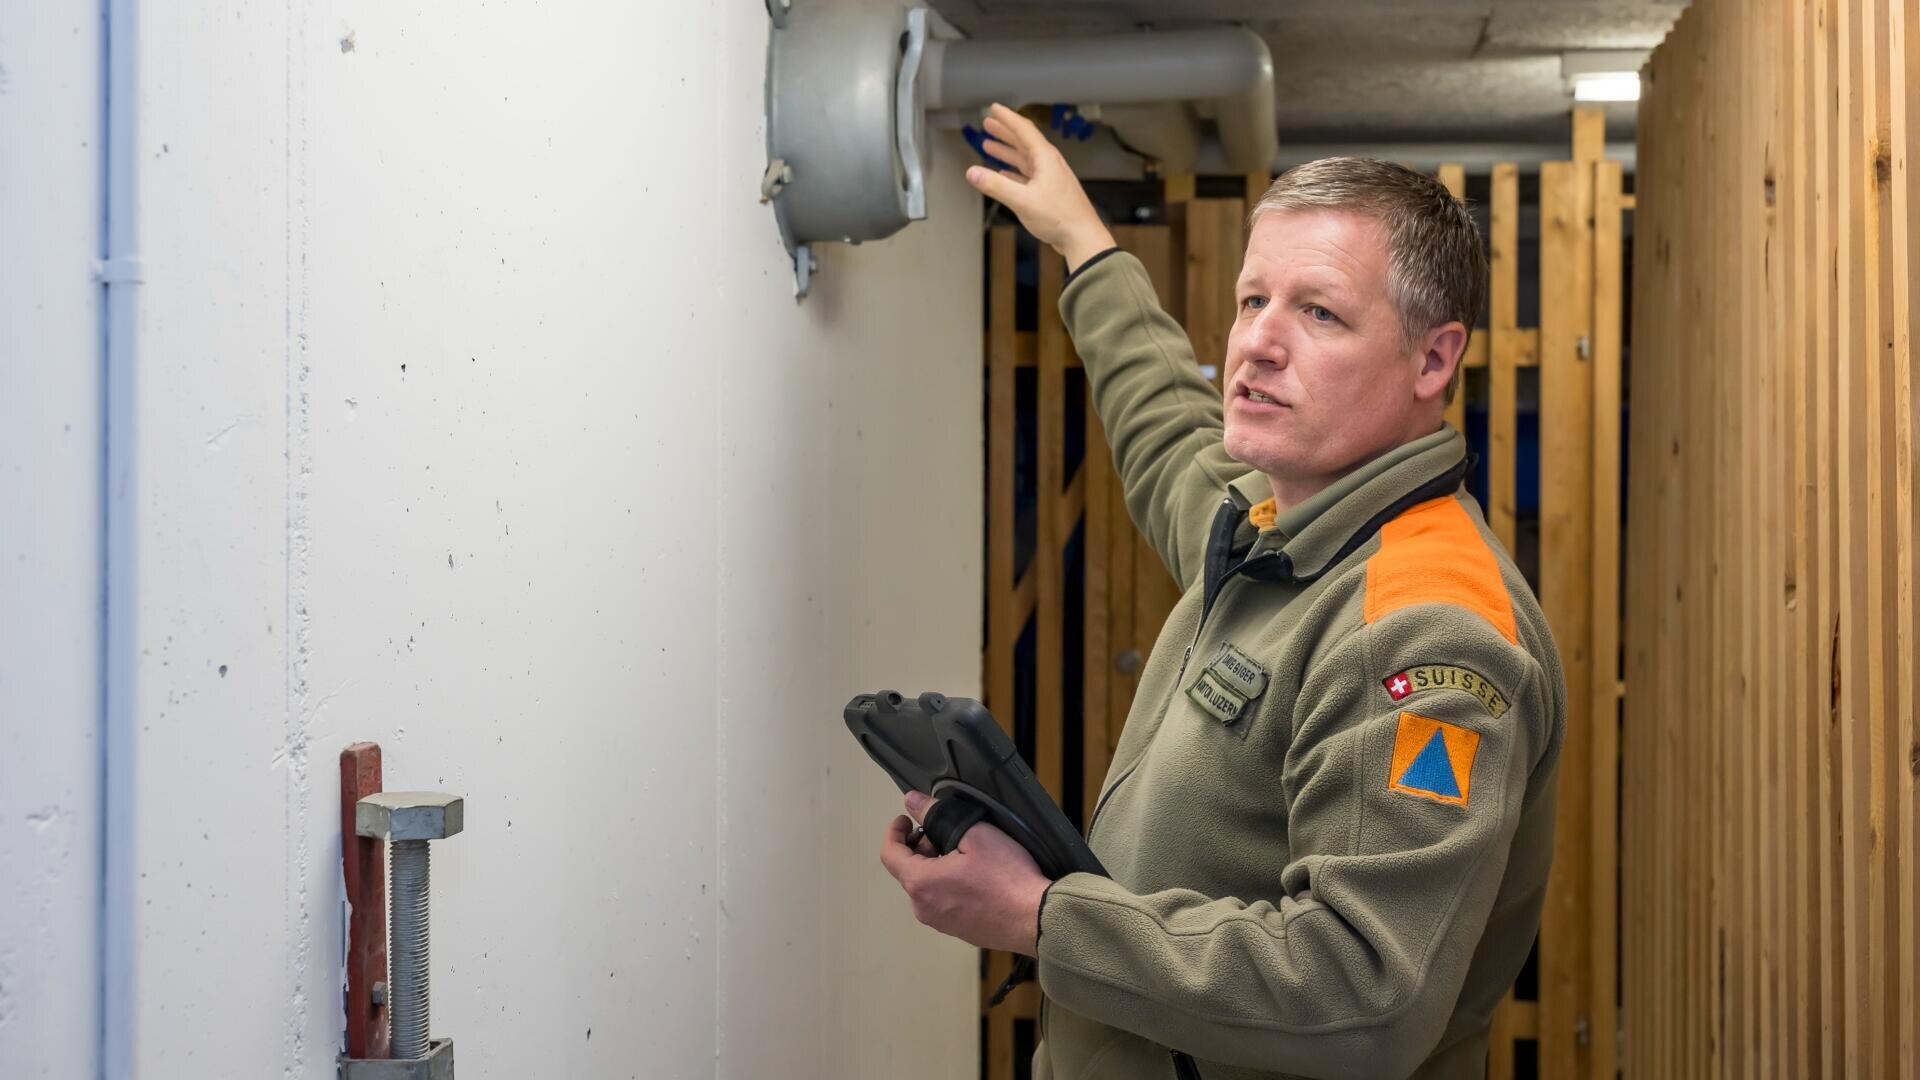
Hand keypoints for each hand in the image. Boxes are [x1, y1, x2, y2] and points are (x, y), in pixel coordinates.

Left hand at [879, 791, 1051, 955]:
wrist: (1036, 918)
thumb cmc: (1007, 876)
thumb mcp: (974, 833)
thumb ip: (938, 815)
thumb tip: (913, 801)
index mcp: (921, 884)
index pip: (889, 854)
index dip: (894, 832)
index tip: (907, 819)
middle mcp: (923, 908)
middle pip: (909, 870)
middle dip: (921, 847)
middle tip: (943, 832)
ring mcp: (940, 923)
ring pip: (926, 887)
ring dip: (935, 865)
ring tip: (963, 852)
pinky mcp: (958, 931)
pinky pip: (942, 902)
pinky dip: (948, 884)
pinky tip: (974, 875)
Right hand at [965, 103, 1116, 270]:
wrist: (1082, 238)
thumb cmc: (1058, 217)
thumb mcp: (1022, 200)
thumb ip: (995, 185)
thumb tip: (971, 172)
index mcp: (1045, 158)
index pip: (1023, 130)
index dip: (1007, 118)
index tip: (994, 108)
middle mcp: (1048, 164)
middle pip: (1023, 141)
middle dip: (1004, 132)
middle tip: (988, 123)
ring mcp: (1050, 178)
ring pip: (1024, 158)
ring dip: (1007, 151)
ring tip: (989, 145)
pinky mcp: (1049, 192)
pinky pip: (1027, 175)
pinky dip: (1014, 171)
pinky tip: (1004, 173)